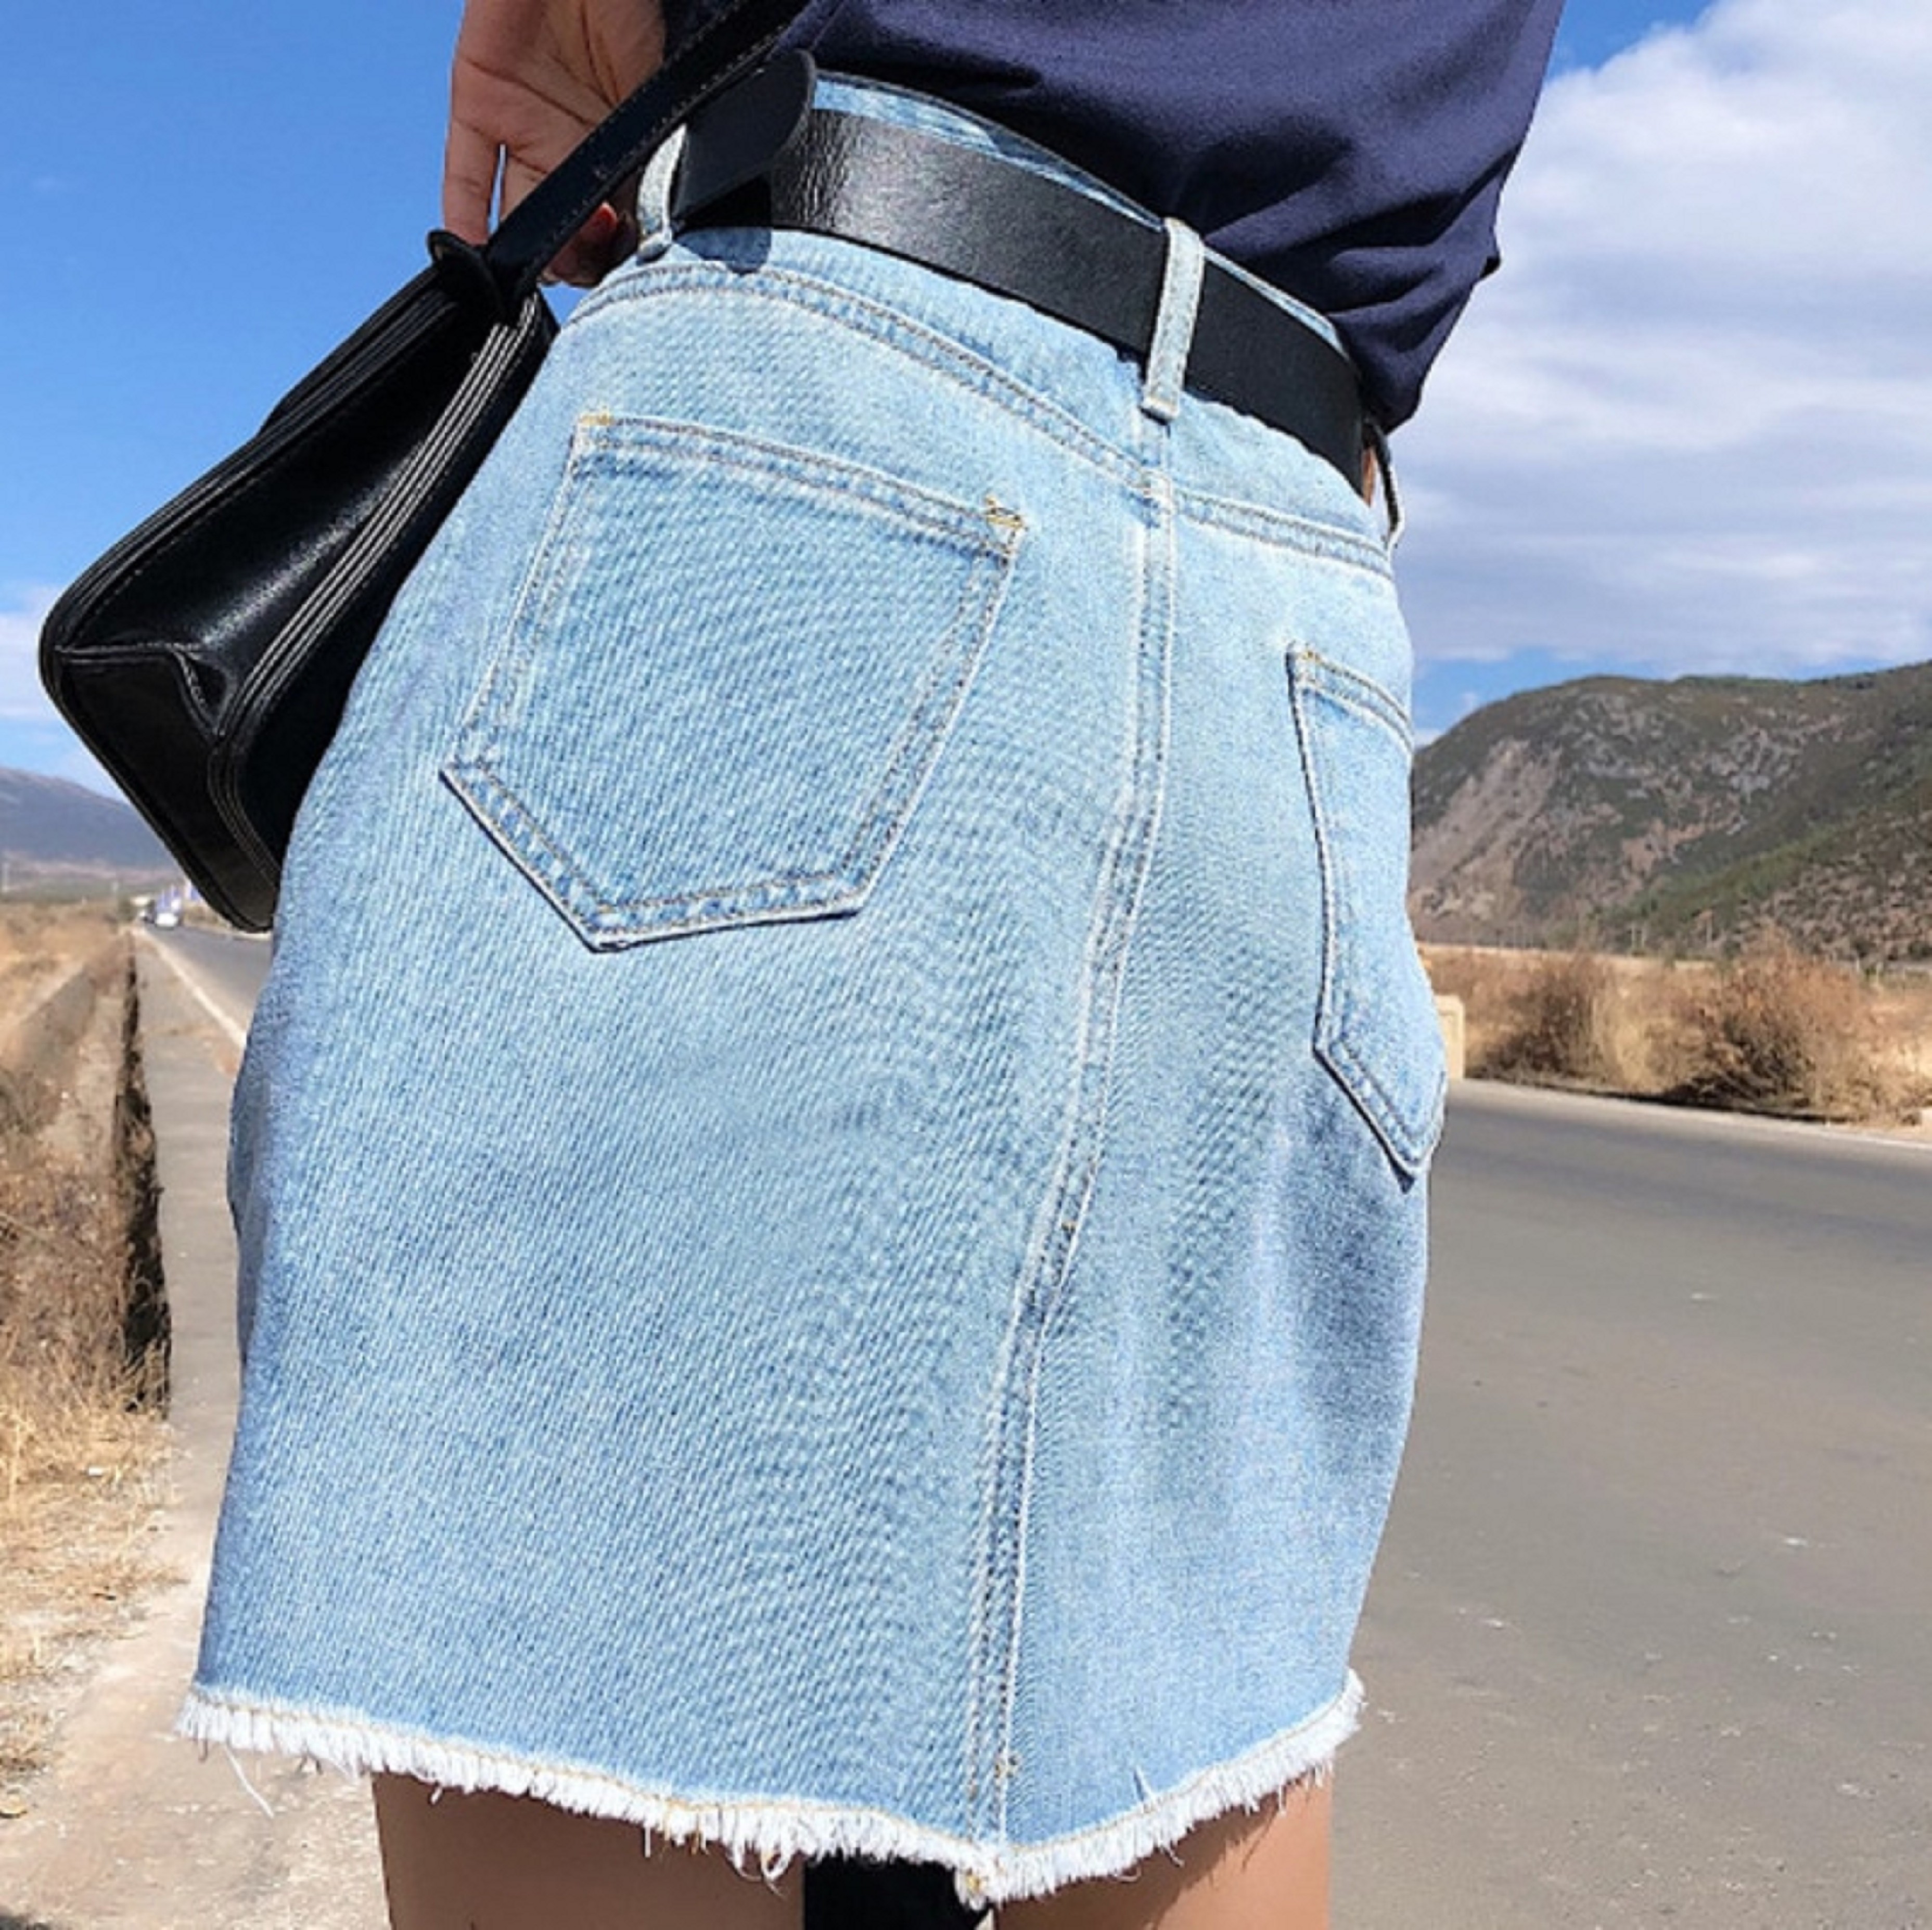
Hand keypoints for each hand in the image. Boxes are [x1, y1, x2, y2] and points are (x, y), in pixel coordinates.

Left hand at [443, 0, 666, 285]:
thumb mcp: (659, 88)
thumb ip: (653, 154)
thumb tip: (654, 218)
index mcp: (615, 139)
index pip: (614, 219)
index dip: (620, 246)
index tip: (631, 255)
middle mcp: (565, 139)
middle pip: (566, 230)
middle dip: (581, 258)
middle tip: (595, 257)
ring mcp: (521, 123)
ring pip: (520, 214)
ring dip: (537, 250)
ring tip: (556, 260)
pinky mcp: (478, 99)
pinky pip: (466, 173)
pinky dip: (467, 219)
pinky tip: (475, 259)